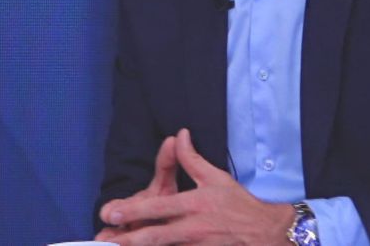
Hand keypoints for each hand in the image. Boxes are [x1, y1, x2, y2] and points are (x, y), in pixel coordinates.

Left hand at [98, 128, 294, 244]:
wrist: (264, 231)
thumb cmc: (238, 203)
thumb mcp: (216, 176)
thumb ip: (191, 159)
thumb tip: (179, 135)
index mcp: (195, 203)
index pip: (160, 207)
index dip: (134, 210)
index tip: (111, 213)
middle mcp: (193, 227)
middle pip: (155, 235)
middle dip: (128, 238)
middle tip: (105, 238)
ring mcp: (196, 245)